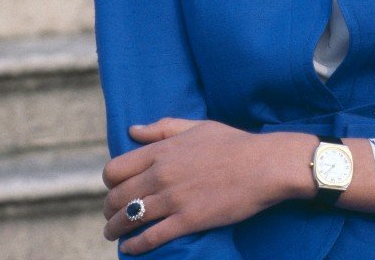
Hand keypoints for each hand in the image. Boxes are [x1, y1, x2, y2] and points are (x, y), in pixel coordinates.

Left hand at [102, 118, 314, 252]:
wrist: (264, 165)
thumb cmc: (234, 143)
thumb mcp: (198, 127)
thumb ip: (163, 128)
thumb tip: (133, 130)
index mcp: (163, 151)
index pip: (115, 170)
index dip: (110, 183)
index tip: (115, 189)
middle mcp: (162, 174)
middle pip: (116, 198)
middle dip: (109, 210)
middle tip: (113, 216)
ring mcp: (173, 199)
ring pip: (127, 220)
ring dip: (115, 230)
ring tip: (116, 235)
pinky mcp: (187, 221)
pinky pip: (149, 238)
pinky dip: (134, 247)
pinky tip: (130, 249)